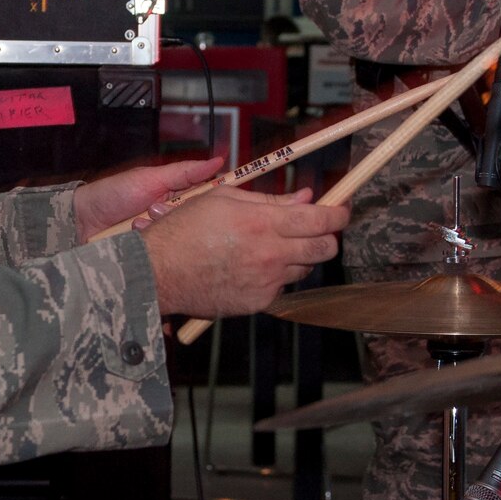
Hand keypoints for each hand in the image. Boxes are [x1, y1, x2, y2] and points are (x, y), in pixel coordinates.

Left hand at [74, 154, 226, 242]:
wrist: (80, 222)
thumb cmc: (112, 195)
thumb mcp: (151, 178)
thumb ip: (184, 172)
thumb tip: (217, 161)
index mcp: (177, 199)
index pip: (208, 200)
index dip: (218, 200)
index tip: (227, 199)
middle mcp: (174, 221)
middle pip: (198, 222)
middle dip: (176, 215)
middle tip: (153, 209)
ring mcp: (164, 240)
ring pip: (181, 239)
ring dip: (158, 228)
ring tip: (136, 222)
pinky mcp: (155, 258)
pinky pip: (166, 256)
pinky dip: (152, 245)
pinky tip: (134, 237)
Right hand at [140, 187, 348, 318]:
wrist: (158, 272)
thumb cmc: (185, 229)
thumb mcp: (224, 199)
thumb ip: (270, 200)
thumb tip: (306, 197)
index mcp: (264, 223)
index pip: (320, 220)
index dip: (339, 214)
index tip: (343, 209)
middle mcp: (271, 254)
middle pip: (324, 249)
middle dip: (329, 237)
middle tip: (318, 229)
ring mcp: (266, 282)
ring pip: (304, 269)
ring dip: (298, 256)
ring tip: (271, 246)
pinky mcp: (257, 302)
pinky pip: (280, 287)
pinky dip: (274, 275)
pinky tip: (251, 266)